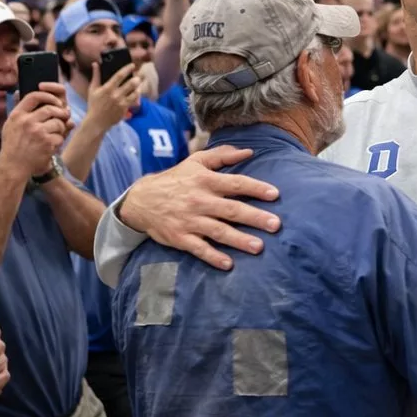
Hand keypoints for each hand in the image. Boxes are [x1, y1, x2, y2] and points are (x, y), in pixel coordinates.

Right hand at [0, 84, 71, 177]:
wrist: (14, 166)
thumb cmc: (13, 146)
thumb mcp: (11, 125)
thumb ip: (20, 111)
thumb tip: (21, 93)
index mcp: (17, 115)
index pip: (34, 96)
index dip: (47, 96)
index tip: (55, 100)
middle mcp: (27, 121)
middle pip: (50, 109)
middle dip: (60, 113)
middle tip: (64, 116)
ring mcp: (37, 132)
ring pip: (58, 123)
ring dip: (60, 129)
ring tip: (54, 135)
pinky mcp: (47, 142)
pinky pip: (60, 137)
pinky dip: (58, 141)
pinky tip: (51, 147)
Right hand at [86, 61, 141, 132]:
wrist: (97, 121)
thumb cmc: (94, 104)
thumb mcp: (93, 89)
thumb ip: (95, 76)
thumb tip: (95, 64)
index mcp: (107, 88)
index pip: (119, 75)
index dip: (127, 69)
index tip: (132, 65)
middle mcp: (116, 94)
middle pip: (130, 84)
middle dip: (137, 78)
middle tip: (140, 74)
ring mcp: (122, 102)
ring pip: (135, 92)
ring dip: (139, 87)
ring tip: (140, 83)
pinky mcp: (125, 109)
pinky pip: (134, 100)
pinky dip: (137, 95)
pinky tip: (138, 92)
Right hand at [118, 147, 281, 270]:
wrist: (141, 200)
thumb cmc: (176, 180)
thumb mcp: (195, 162)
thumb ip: (222, 156)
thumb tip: (249, 152)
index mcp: (205, 181)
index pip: (235, 183)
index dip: (255, 188)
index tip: (274, 194)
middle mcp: (199, 201)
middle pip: (231, 210)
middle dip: (254, 217)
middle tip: (275, 225)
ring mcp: (190, 221)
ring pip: (218, 231)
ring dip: (239, 240)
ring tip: (259, 247)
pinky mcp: (180, 238)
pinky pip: (199, 249)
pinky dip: (213, 257)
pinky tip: (228, 264)